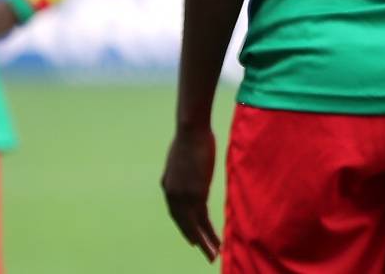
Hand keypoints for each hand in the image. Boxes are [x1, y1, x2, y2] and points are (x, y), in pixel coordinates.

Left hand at [161, 128, 220, 261]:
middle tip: (206, 255)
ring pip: (194, 226)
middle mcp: (173, 195)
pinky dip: (209, 232)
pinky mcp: (196, 194)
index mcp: (168, 187)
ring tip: (213, 255)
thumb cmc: (189, 138)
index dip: (185, 227)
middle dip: (195, 240)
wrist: (190, 129)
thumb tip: (187, 176)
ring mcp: (184, 196)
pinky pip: (203, 219)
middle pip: (184, 224)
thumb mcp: (179, 159)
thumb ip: (181, 172)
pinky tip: (216, 240)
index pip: (176, 214)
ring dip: (205, 243)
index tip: (193, 239)